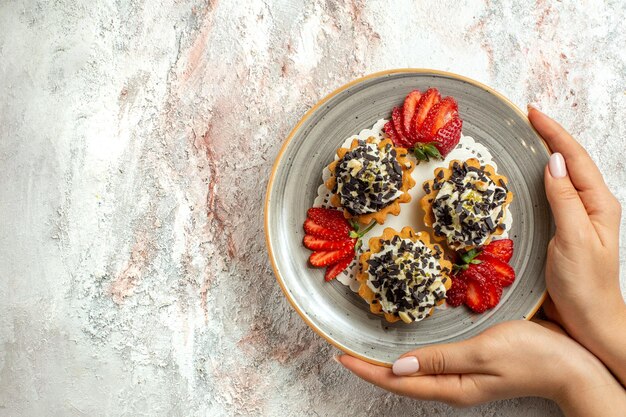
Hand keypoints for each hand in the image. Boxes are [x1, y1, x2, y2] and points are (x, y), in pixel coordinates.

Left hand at [337, 320, 625, 414]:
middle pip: (400, 381)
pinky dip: (409, 357)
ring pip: (413, 373)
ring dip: (386, 363)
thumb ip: (441, 360)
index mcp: (451, 386)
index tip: (341, 356)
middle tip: (344, 351)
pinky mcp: (469, 366)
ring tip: (364, 349)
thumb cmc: (533, 356)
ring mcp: (461, 378)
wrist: (571, 364)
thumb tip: (399, 367)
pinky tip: (404, 347)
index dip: (367, 369)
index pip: (398, 381)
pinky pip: (429, 364)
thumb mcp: (483, 353)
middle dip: (370, 367)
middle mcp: (451, 386)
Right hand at [528, 106, 625, 383]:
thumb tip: (553, 162)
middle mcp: (591, 205)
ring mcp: (579, 217)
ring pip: (562, 175)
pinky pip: (553, 193)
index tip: (531, 113)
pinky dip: (540, 176)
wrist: (590, 321)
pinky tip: (529, 174)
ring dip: (545, 152)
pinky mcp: (565, 228)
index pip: (573, 158)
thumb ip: (565, 200)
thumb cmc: (585, 286)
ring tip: (525, 137)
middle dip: (550, 135)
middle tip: (525, 118)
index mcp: (598, 204)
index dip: (553, 133)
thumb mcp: (575, 240)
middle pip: (570, 160)